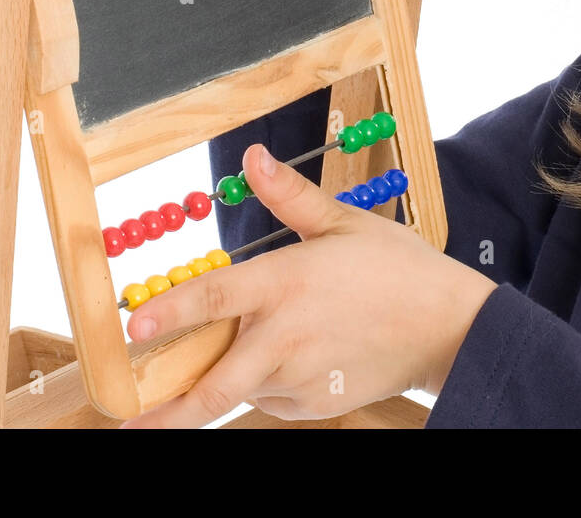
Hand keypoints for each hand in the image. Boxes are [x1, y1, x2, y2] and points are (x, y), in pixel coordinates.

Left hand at [119, 143, 497, 426]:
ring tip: (257, 349)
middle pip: (215, 385)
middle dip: (167, 412)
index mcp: (287, 283)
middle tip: (130, 423)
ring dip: (231, 379)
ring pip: (243, 390)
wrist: (450, 326)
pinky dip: (268, 384)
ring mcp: (302, 377)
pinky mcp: (317, 403)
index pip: (214, 299)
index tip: (131, 329)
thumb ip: (290, 196)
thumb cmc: (399, 269)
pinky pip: (273, 399)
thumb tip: (253, 157)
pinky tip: (298, 356)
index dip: (169, 314)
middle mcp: (287, 336)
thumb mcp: (345, 223)